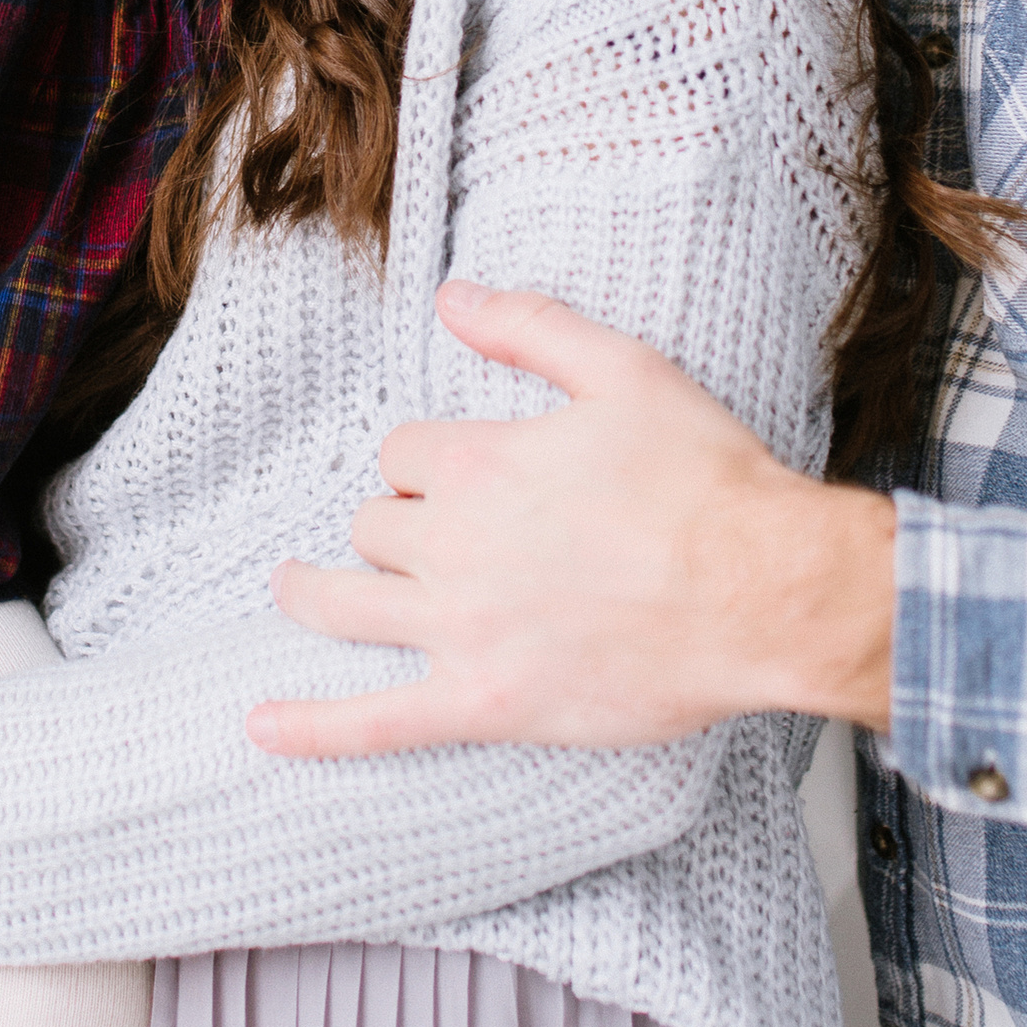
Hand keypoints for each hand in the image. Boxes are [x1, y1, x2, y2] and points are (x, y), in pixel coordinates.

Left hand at [251, 281, 896, 755]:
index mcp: (481, 462)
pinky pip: (375, 721)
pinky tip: (261, 727)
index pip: (403, 454)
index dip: (425, 462)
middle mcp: (454, 543)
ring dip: (312, 592)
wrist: (765, 592)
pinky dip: (312, 728)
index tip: (455, 475)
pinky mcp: (484, 703)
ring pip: (348, 605)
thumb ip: (530, 327)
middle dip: (393, 523)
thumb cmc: (708, 482)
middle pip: (374, 525)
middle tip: (428, 535)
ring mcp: (462, 628)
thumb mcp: (626, 370)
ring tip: (295, 588)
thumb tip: (450, 298)